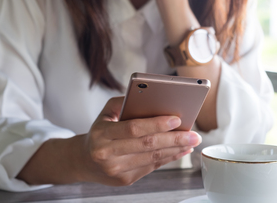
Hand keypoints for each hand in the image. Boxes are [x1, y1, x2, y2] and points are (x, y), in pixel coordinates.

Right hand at [80, 96, 201, 185]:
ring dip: (176, 150)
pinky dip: (169, 158)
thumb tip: (150, 97)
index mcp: (101, 134)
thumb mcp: (105, 113)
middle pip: (147, 145)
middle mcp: (107, 154)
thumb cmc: (99, 132)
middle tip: (194, 134)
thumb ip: (123, 102)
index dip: (156, 124)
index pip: (133, 128)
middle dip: (174, 139)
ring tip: (192, 141)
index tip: (176, 118)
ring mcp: (116, 170)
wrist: (83, 161)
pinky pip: (151, 167)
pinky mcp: (125, 180)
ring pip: (152, 158)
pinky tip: (180, 150)